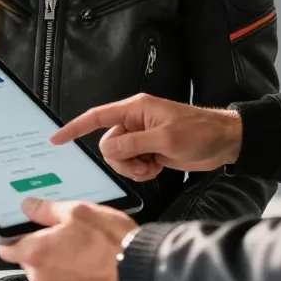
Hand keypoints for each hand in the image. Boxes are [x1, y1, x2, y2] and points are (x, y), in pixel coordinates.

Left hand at [0, 198, 137, 280]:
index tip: (24, 231)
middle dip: (43, 249)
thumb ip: (46, 210)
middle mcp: (42, 278)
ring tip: (83, 251)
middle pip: (30, 262)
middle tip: (66, 235)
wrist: (138, 270)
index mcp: (36, 253)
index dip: (13, 237)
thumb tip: (28, 206)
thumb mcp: (77, 211)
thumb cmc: (110, 241)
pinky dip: (73, 280)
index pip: (6, 248)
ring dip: (59, 265)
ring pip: (49, 276)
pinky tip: (90, 267)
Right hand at [51, 93, 242, 180]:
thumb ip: (133, 145)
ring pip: (119, 158)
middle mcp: (135, 122)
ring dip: (132, 167)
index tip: (56, 138)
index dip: (75, 127)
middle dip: (121, 159)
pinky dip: (141, 171)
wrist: (224, 142)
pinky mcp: (149, 150)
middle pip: (108, 145)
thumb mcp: (165, 139)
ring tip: (153, 166)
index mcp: (135, 110)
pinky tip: (157, 168)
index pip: (97, 117)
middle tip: (143, 162)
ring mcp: (142, 137)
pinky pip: (132, 165)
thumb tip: (107, 150)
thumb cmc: (200, 132)